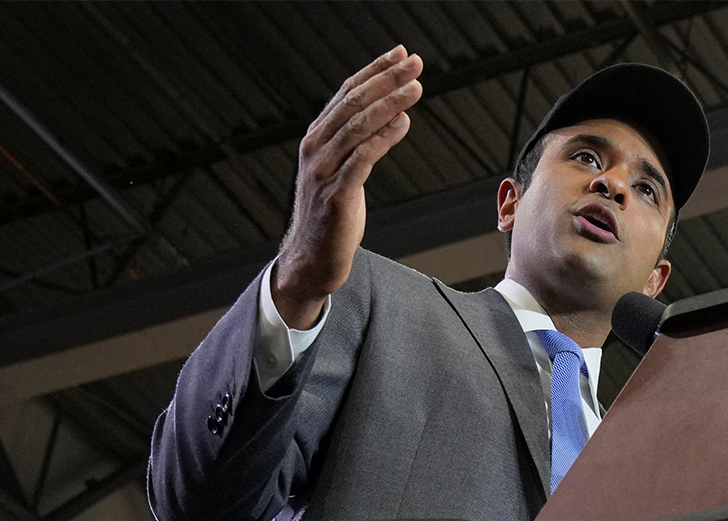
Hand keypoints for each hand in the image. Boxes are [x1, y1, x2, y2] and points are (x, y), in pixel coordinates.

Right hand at [272, 46, 422, 328]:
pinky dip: (382, 139)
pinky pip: (361, 159)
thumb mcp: (343, 171)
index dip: (375, 71)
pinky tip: (402, 124)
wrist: (311, 259)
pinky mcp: (336, 195)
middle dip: (386, 79)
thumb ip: (360, 143)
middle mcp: (316, 149)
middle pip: (353, 103)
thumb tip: (394, 117)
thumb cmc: (331, 216)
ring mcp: (324, 171)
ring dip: (389, 104)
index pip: (347, 93)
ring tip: (415, 88)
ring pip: (357, 126)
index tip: (402, 55)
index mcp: (317, 138)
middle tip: (415, 64)